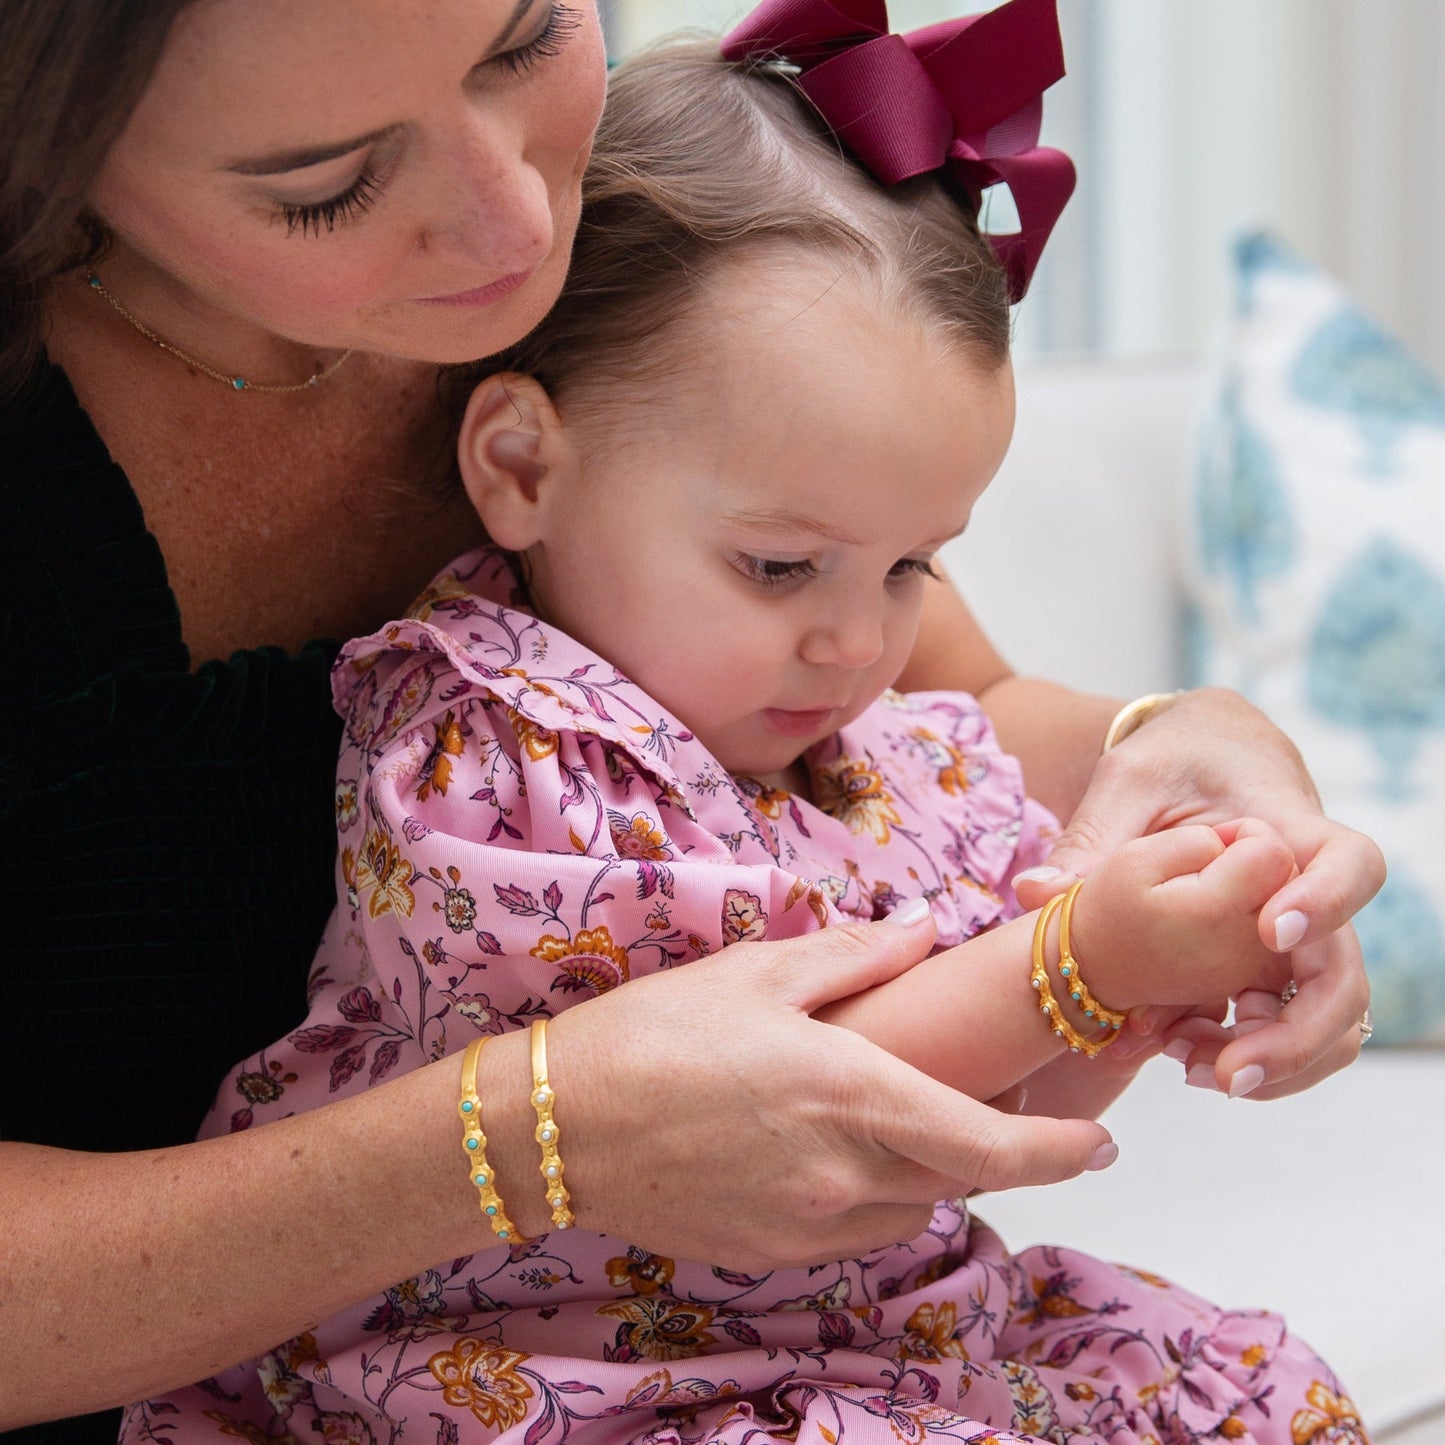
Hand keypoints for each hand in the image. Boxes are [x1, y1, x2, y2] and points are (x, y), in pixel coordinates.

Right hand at [548, 913, 1115, 1271]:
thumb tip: (925, 929)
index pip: (992, 1145)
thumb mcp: (755, 973)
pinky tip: (825, 1152)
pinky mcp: (768, 1254)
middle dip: (991, 1153)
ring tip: (893, 1120)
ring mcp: (805, 1228)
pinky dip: (867, 1198)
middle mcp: (843, 1178)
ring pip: (908, 1213)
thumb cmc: (654, 1034)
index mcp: (853, 1096)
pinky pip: (849, 1233)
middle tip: (984, 1104)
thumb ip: (853, 956)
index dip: (1060, 1153)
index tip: (1101, 1147)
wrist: (557, 1128)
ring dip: (926, 1176)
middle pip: (960, 1184)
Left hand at [1015, 688, 1380, 1098]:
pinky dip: (1240, 1052)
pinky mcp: (1263, 970)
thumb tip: (1033, 893)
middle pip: (1346, 974)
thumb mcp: (1127, 781)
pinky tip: (1176, 1057)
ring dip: (1276, 1060)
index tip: (1269, 931)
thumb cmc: (1169, 761)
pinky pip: (1276, 1026)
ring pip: (1323, 1017)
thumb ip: (1091, 836)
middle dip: (1300, 1033)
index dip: (1327, 901)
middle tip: (1234, 1072)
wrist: (1194, 764)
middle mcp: (1309, 895)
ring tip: (1194, 1072)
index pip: (1351, 864)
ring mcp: (1293, 940)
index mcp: (1291, 831)